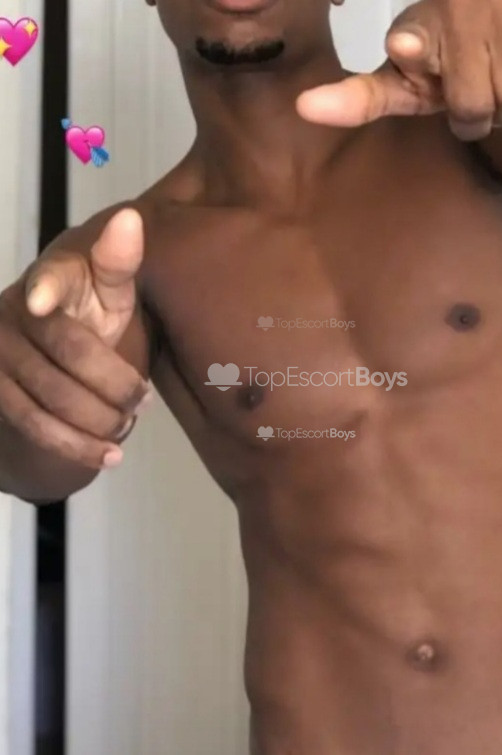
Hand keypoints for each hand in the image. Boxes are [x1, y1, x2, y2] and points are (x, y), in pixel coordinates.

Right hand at [0, 209, 150, 469]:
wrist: (50, 358)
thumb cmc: (91, 316)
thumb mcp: (111, 292)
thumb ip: (119, 264)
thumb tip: (131, 219)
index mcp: (54, 279)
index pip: (52, 278)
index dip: (48, 286)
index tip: (41, 300)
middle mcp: (15, 309)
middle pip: (70, 353)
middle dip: (114, 386)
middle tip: (142, 403)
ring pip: (51, 396)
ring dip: (98, 421)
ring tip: (125, 428)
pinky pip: (33, 424)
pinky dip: (75, 446)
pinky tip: (107, 457)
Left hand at [297, 0, 501, 140]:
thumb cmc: (445, 53)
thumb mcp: (402, 76)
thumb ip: (364, 96)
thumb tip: (307, 107)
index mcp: (421, 23)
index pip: (412, 44)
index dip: (414, 50)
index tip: (403, 48)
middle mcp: (467, 7)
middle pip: (475, 107)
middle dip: (472, 117)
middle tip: (466, 99)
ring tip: (495, 85)